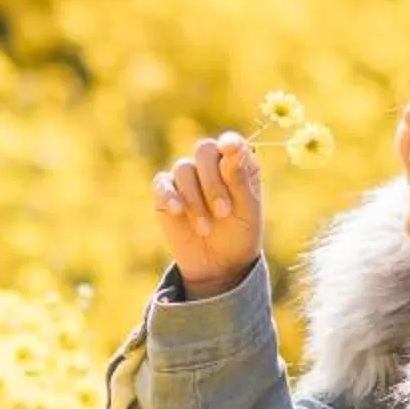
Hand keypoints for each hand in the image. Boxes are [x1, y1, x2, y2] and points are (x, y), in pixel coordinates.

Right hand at [151, 133, 262, 296]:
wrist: (219, 265)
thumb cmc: (240, 234)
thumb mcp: (247, 210)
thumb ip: (239, 179)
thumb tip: (230, 147)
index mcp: (237, 164)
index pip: (231, 143)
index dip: (229, 143)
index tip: (230, 149)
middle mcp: (211, 166)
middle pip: (203, 151)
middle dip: (213, 181)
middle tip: (223, 212)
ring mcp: (187, 178)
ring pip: (183, 169)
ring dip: (195, 199)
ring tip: (205, 228)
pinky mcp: (166, 193)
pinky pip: (162, 183)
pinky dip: (170, 195)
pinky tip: (179, 211)